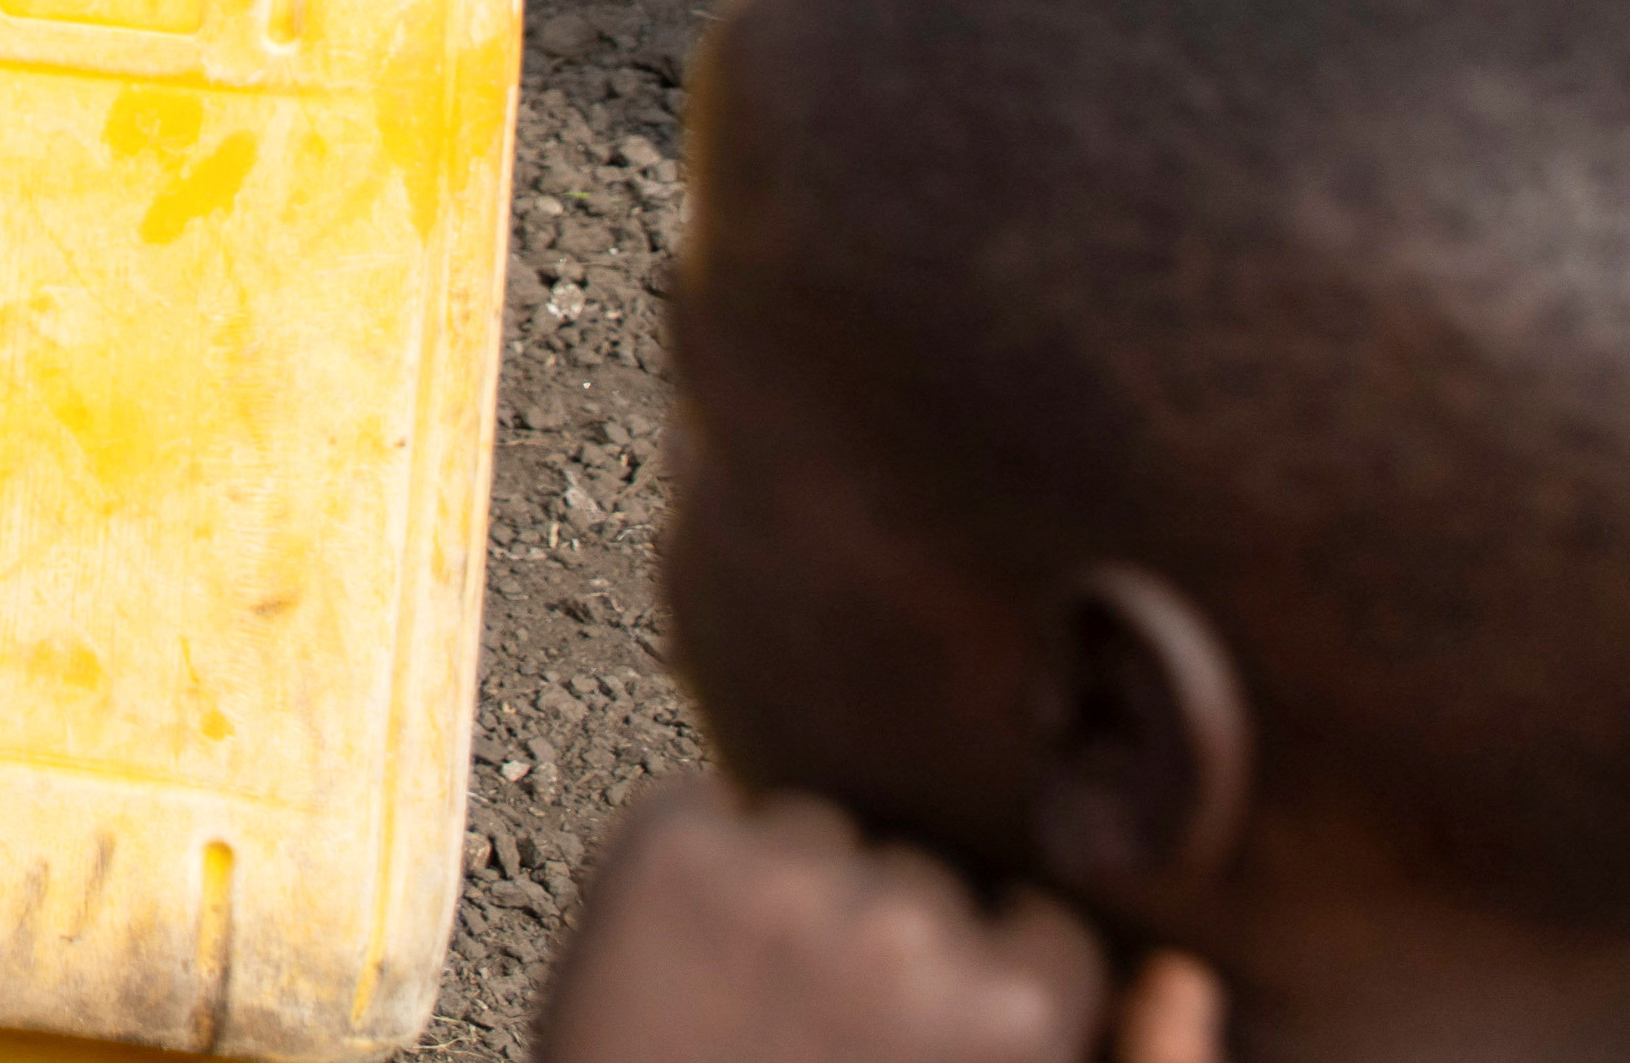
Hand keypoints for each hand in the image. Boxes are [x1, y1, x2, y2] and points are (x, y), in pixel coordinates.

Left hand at [536, 782, 1219, 1062]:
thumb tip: (1183, 977)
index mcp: (1020, 1013)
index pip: (1035, 931)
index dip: (978, 984)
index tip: (923, 1044)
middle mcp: (911, 933)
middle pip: (921, 877)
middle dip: (884, 941)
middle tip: (823, 1044)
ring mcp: (779, 885)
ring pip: (812, 835)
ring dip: (788, 898)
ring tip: (747, 1012)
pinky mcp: (668, 854)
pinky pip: (697, 812)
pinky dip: (684, 871)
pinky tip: (673, 968)